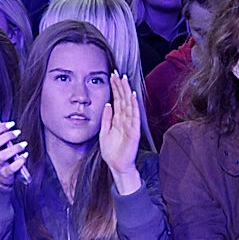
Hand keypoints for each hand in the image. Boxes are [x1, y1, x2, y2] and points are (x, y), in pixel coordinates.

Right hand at [0, 120, 26, 186]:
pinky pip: (10, 168)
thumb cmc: (0, 158)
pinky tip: (25, 156)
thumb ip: (1, 137)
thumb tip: (10, 125)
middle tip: (17, 132)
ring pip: (2, 156)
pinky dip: (19, 162)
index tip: (11, 124)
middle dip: (6, 136)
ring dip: (14, 148)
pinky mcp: (4, 174)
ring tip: (24, 144)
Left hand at [99, 72, 141, 192]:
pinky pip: (134, 116)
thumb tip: (106, 105)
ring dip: (127, 92)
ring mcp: (130, 124)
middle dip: (120, 86)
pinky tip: (132, 96)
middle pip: (123, 99)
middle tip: (117, 73)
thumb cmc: (112, 151)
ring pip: (129, 104)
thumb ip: (106, 119)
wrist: (117, 166)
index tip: (112, 76)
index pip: (117, 100)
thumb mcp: (104, 132)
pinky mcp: (134, 131)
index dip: (115, 88)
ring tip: (124, 80)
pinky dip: (133, 106)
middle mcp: (125, 120)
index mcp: (118, 119)